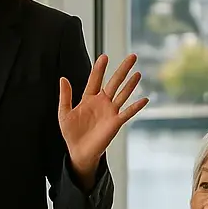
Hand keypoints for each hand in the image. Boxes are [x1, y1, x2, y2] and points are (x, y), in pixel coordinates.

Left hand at [59, 53, 148, 179]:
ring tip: (138, 73)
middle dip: (122, 70)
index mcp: (89, 99)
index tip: (104, 56)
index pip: (95, 80)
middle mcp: (102, 103)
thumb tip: (63, 78)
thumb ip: (65, 96)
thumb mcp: (64, 113)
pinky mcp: (115, 123)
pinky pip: (127, 113)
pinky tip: (144, 99)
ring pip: (122, 94)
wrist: (79, 152)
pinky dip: (135, 107)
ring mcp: (110, 112)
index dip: (99, 69)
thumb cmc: (72, 133)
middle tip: (132, 56)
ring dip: (130, 84)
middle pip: (114, 82)